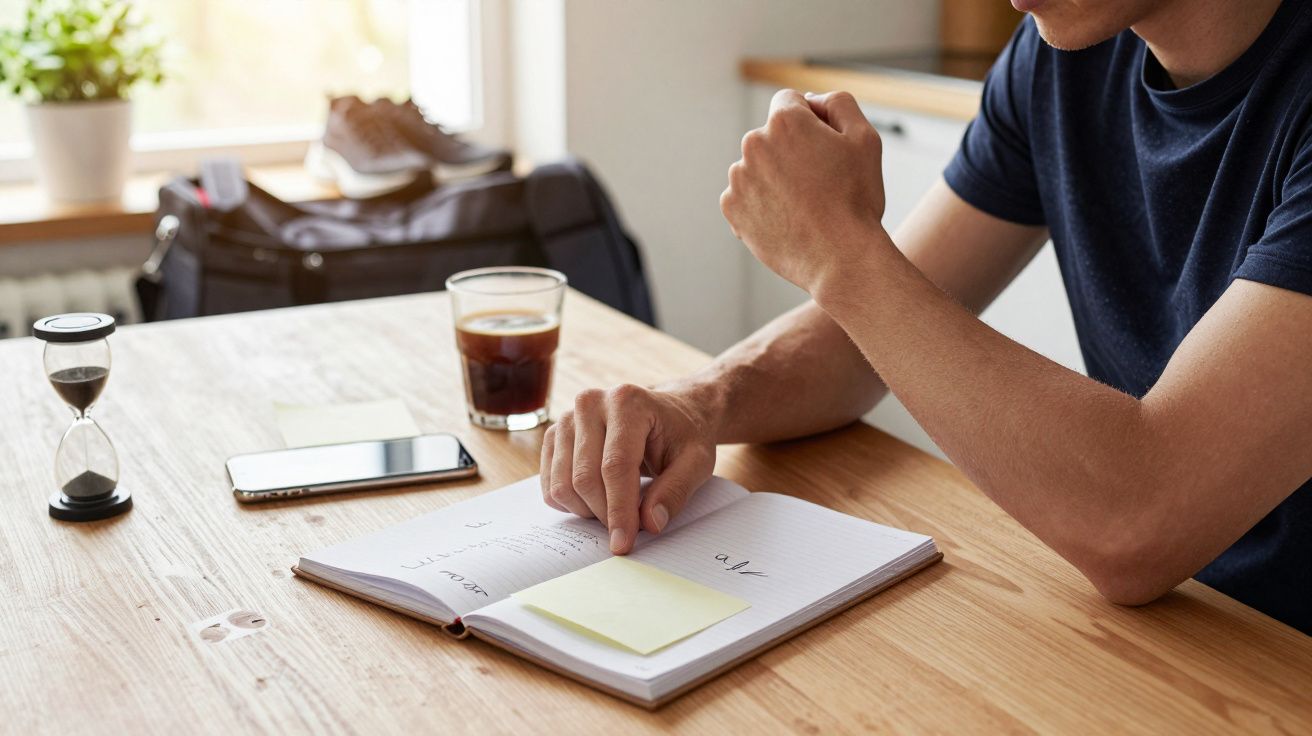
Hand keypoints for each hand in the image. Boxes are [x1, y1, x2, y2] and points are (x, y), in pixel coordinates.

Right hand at [539, 384, 716, 553]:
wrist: (669, 414)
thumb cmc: (682, 436)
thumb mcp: (696, 462)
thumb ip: (675, 491)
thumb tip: (650, 523)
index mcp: (628, 402)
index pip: (615, 466)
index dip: (619, 510)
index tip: (623, 543)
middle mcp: (590, 403)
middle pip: (585, 477)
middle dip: (605, 514)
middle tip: (628, 528)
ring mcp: (567, 418)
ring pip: (563, 484)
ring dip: (587, 510)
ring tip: (616, 509)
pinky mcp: (554, 435)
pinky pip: (551, 484)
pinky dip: (572, 503)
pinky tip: (597, 500)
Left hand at [720, 89, 888, 293]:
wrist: (841, 259)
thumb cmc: (857, 200)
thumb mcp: (865, 139)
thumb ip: (838, 104)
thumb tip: (811, 100)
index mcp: (784, 121)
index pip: (790, 102)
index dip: (811, 121)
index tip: (824, 148)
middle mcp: (754, 144)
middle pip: (772, 136)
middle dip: (791, 150)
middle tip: (819, 182)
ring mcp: (739, 179)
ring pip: (758, 167)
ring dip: (775, 177)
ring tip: (804, 205)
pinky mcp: (732, 209)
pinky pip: (746, 196)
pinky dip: (763, 204)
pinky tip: (788, 219)